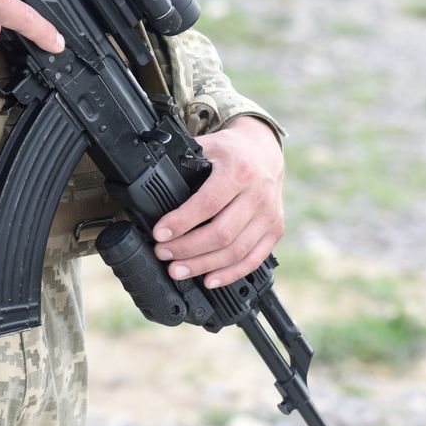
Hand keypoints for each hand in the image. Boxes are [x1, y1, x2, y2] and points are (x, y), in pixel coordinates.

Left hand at [152, 116, 284, 287]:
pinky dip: (230, 274)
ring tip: (177, 270)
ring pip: (236, 251)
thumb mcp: (207, 146)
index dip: (181, 222)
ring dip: (203, 265)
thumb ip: (183, 161)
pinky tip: (209, 280)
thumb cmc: (230, 150)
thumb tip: (149, 181)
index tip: (159, 234)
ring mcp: (269, 216)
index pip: (207, 204)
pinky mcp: (275, 230)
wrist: (264, 150)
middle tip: (163, 254)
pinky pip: (254, 259)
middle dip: (187, 248)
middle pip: (221, 233)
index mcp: (239, 172)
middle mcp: (258, 195)